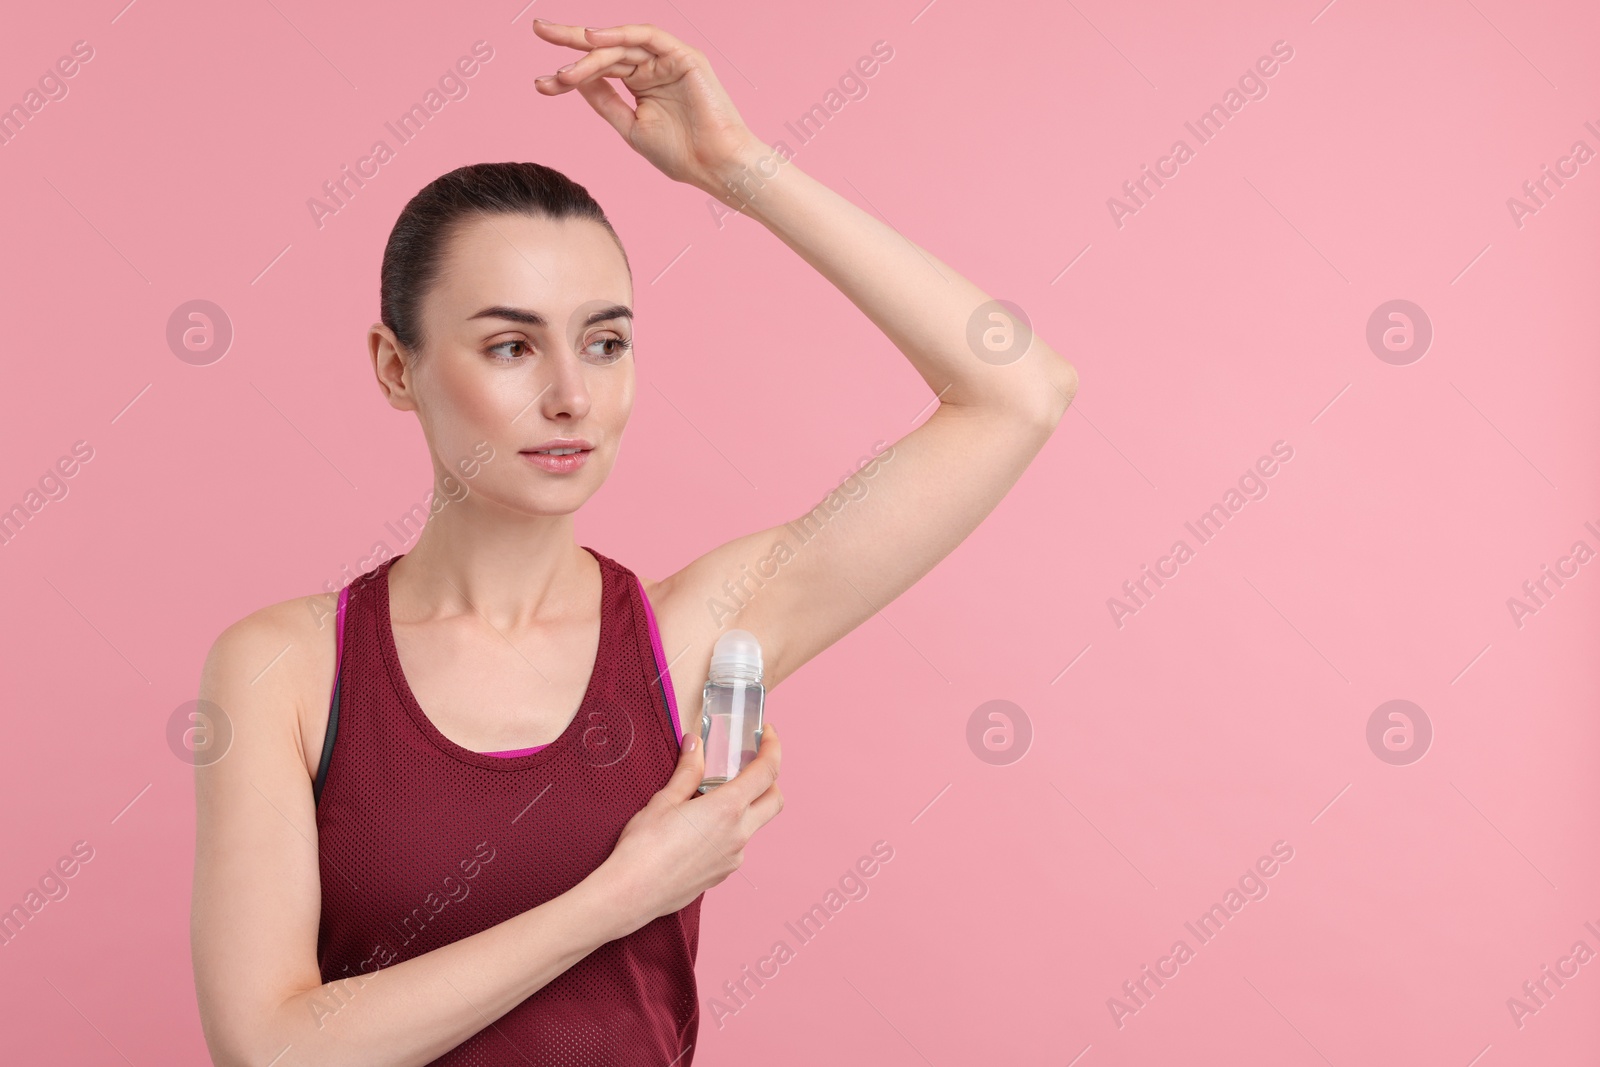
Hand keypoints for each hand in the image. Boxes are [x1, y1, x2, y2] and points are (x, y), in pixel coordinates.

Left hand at [531, 20, 764, 193]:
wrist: (715, 166)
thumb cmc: (680, 154)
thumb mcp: (630, 127)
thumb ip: (604, 100)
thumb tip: (574, 80)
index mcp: (640, 84)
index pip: (598, 70)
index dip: (568, 75)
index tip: (540, 84)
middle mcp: (652, 68)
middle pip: (604, 49)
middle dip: (569, 42)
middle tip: (538, 30)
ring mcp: (667, 60)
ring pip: (620, 45)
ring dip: (589, 52)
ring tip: (564, 67)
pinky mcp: (683, 56)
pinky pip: (647, 35)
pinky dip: (620, 34)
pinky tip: (594, 38)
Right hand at [595, 718, 782, 928]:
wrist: (631, 894)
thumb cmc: (643, 847)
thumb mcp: (664, 800)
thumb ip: (688, 771)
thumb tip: (696, 745)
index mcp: (727, 809)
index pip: (767, 772)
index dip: (772, 748)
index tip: (767, 734)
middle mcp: (739, 835)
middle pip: (774, 801)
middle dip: (769, 779)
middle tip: (748, 765)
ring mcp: (733, 857)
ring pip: (754, 824)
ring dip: (745, 806)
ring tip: (711, 797)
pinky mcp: (722, 874)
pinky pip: (736, 845)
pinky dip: (728, 829)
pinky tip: (699, 827)